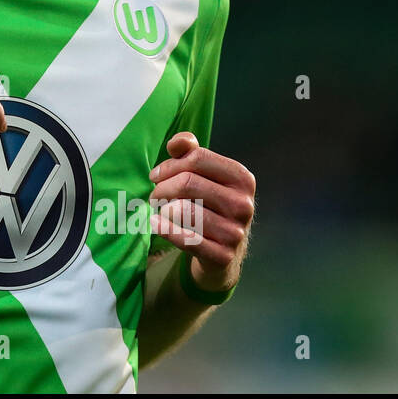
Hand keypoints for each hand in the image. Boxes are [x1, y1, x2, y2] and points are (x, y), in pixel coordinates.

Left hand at [149, 132, 254, 291]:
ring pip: (183, 210)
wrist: (224, 253)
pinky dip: (164, 229)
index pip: (197, 158)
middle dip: (162, 187)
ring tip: (162, 210)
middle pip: (188, 183)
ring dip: (163, 209)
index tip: (156, 175)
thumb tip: (177, 143)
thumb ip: (190, 152)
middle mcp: (243, 204)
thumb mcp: (205, 176)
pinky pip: (185, 238)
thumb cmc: (210, 205)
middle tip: (154, 195)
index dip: (170, 165)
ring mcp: (235, 232)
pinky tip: (155, 223)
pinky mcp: (222, 256)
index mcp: (242, 178)